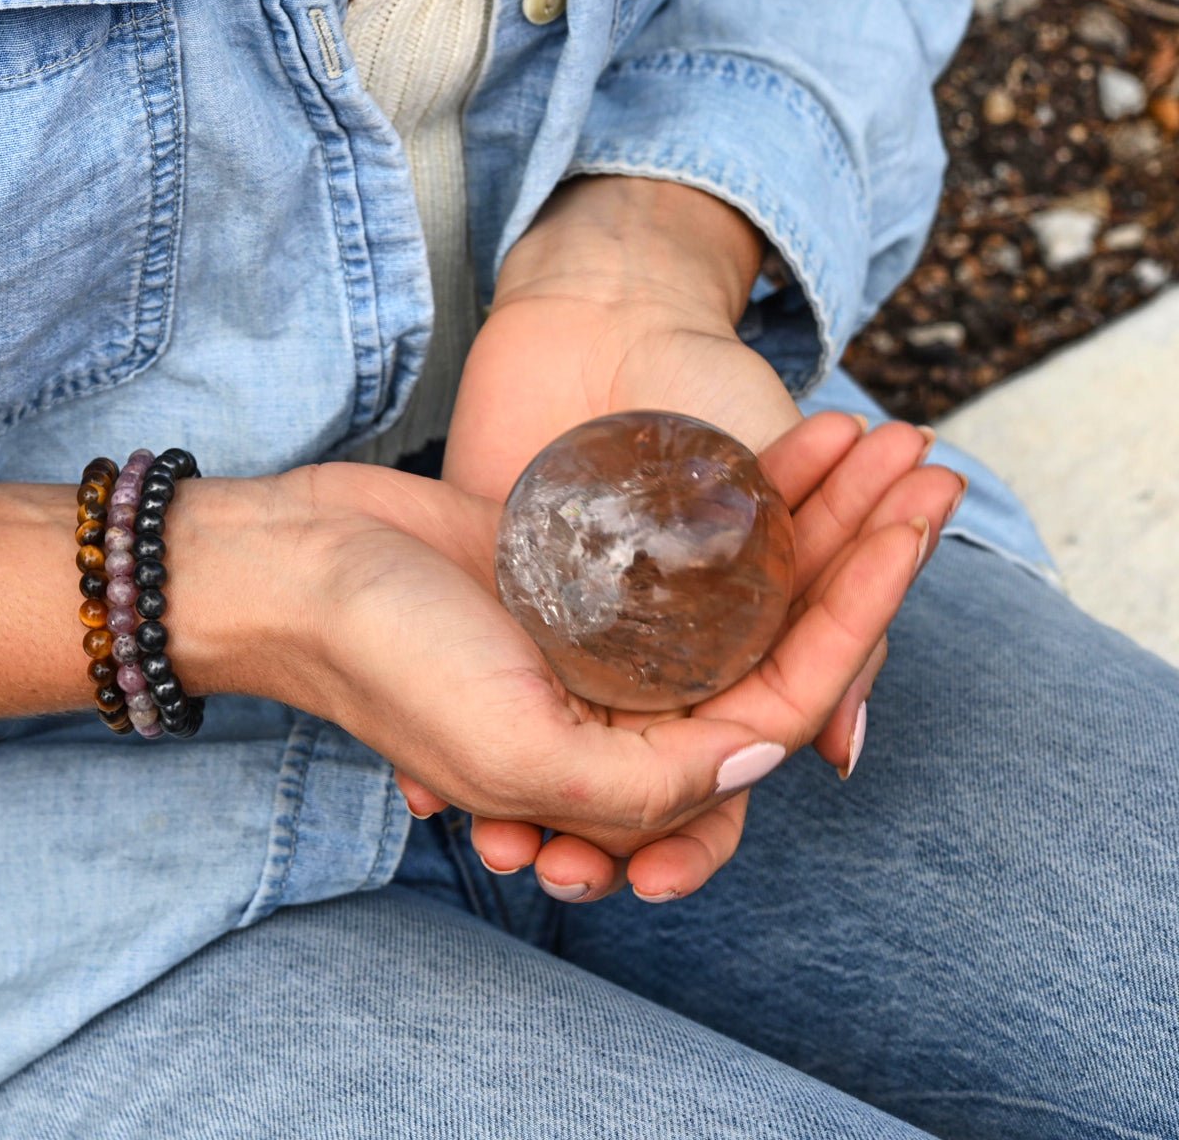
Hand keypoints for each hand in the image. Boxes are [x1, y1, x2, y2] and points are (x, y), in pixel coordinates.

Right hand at [403, 412, 961, 897]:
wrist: (295, 563)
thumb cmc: (385, 657)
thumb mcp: (512, 748)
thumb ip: (647, 784)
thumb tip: (776, 757)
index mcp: (631, 771)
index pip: (788, 704)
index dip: (866, 616)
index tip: (914, 522)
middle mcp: (636, 711)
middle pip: (784, 638)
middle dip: (862, 553)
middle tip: (925, 464)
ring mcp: (617, 638)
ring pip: (751, 585)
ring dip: (818, 515)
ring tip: (878, 435)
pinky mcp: (594, 574)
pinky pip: (696, 542)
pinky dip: (748, 495)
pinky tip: (797, 445)